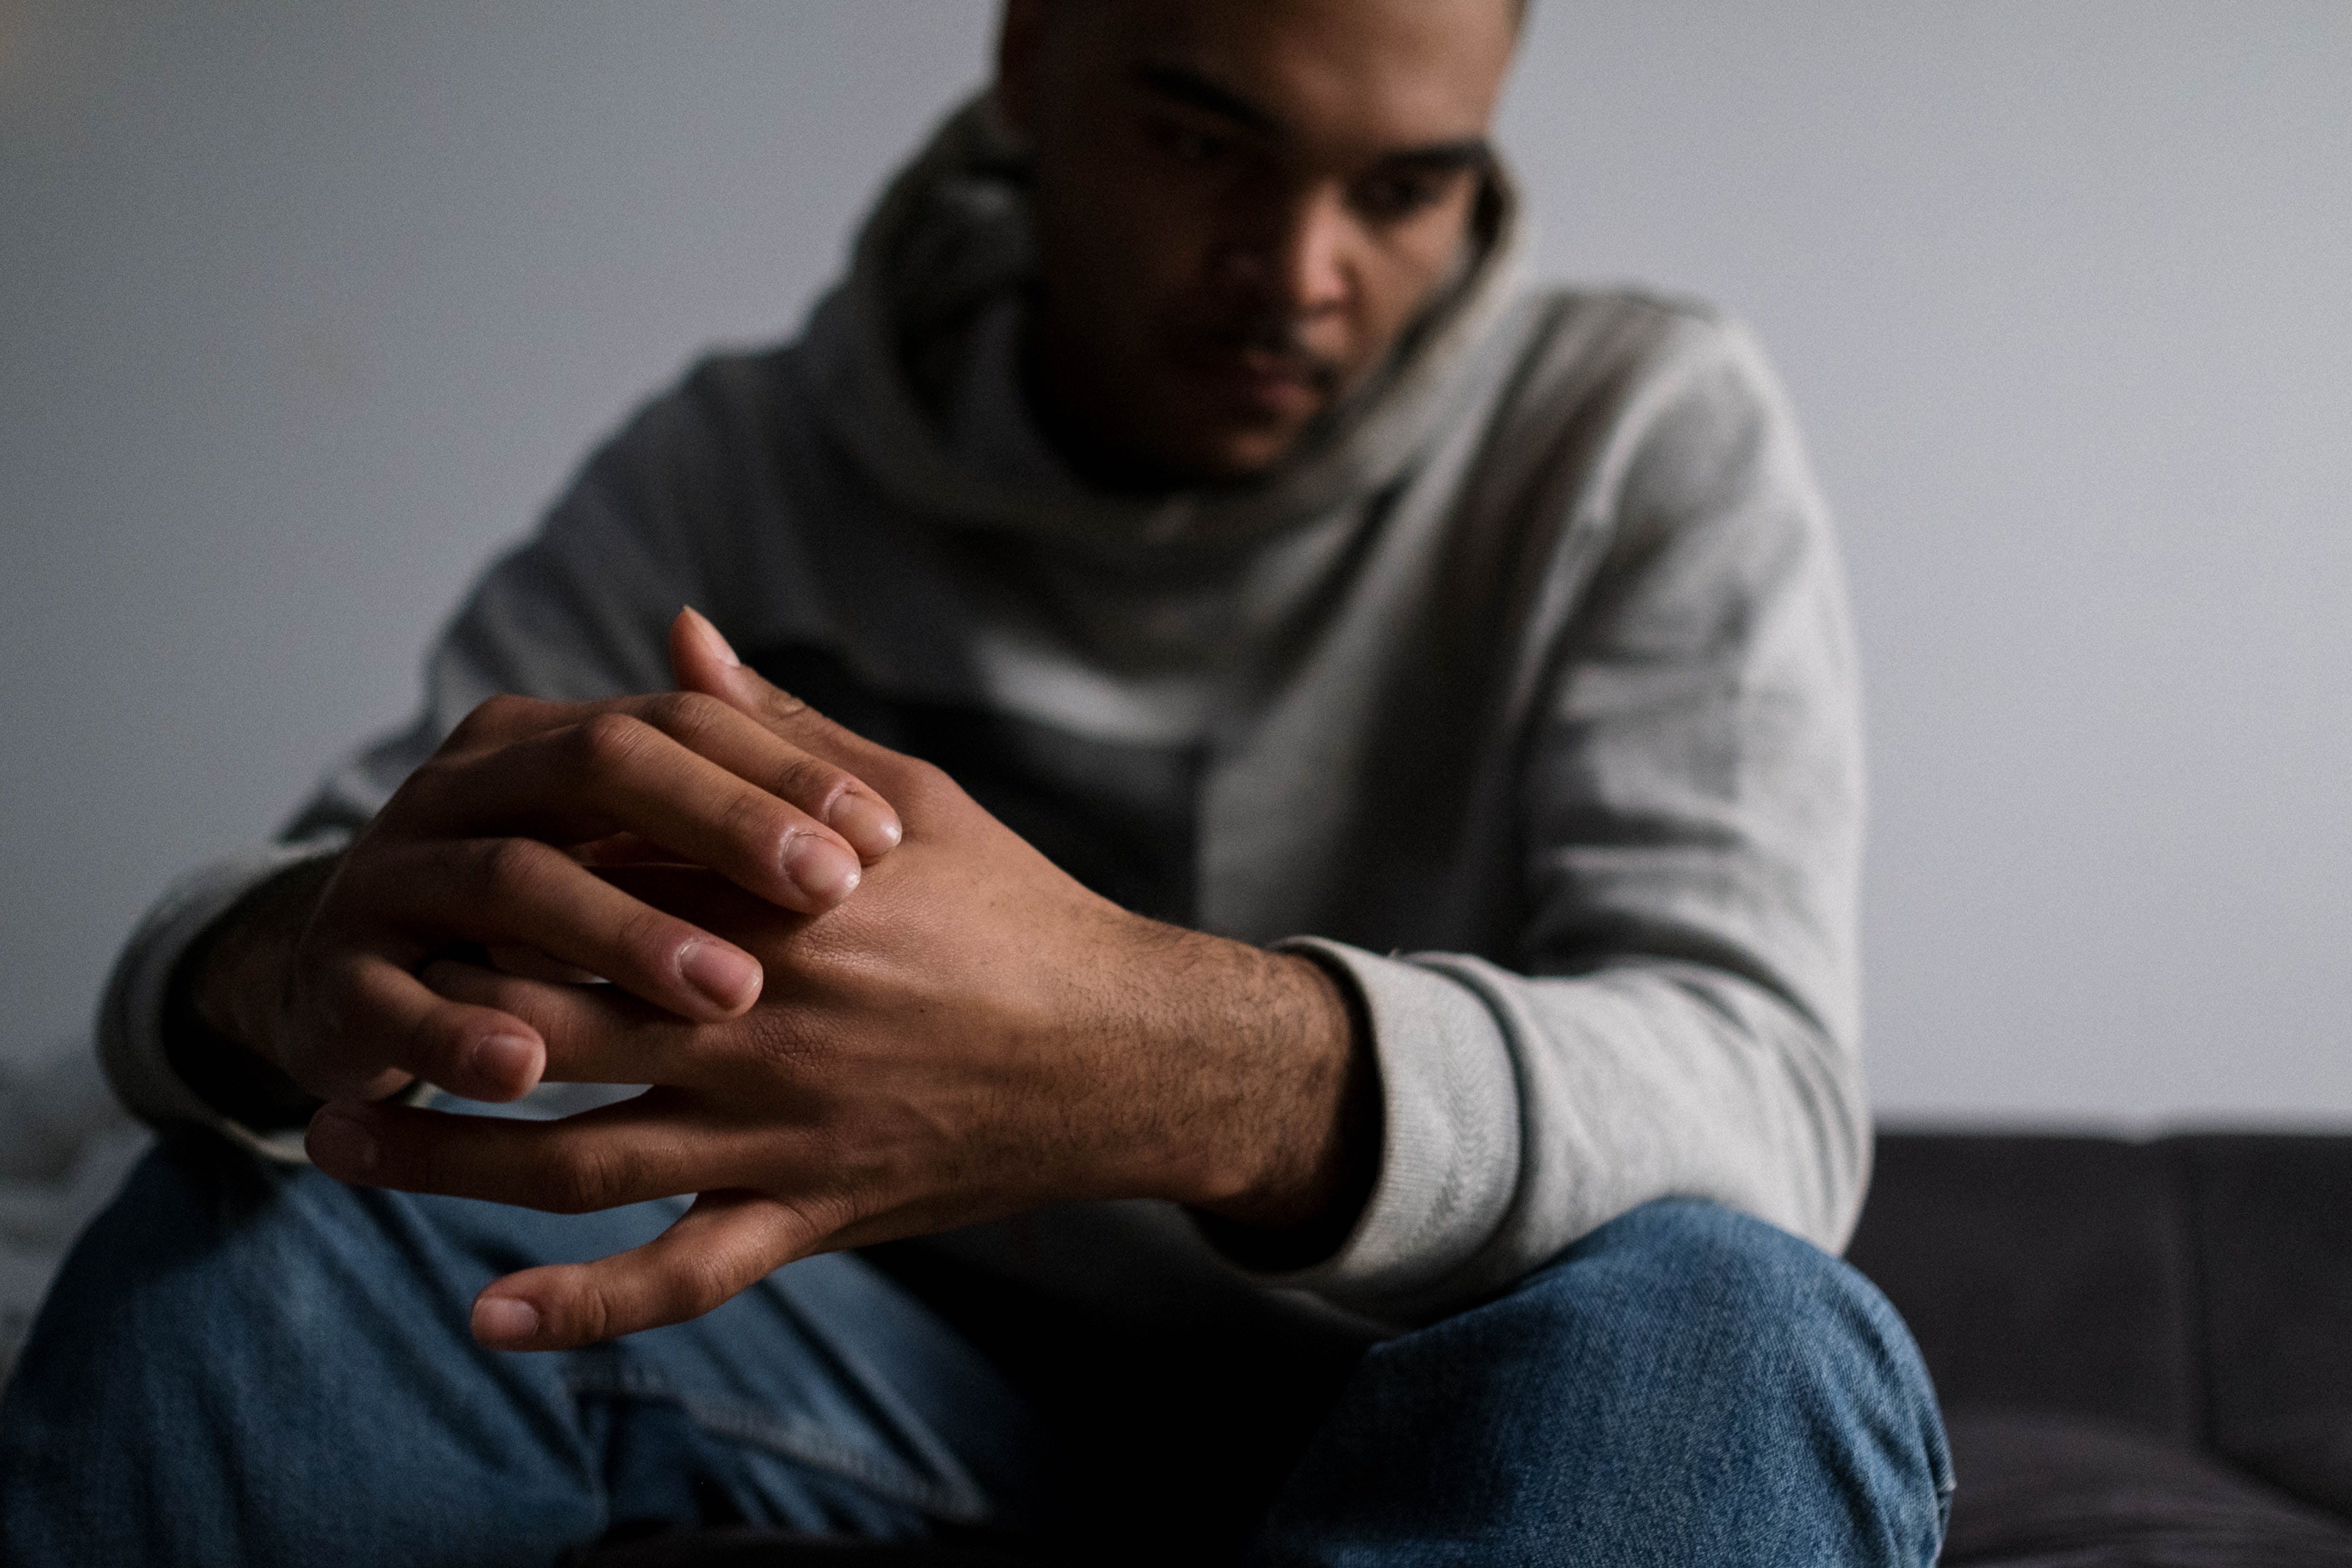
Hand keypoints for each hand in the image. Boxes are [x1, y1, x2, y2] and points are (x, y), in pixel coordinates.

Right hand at [202, 609, 903, 1104]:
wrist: (364, 995)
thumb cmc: (546, 917)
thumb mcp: (629, 840)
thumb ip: (706, 765)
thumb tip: (754, 663)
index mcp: (543, 740)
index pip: (674, 723)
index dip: (778, 775)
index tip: (882, 842)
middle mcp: (464, 787)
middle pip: (597, 770)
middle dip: (718, 828)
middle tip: (829, 896)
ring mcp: (392, 880)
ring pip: (510, 882)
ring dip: (622, 936)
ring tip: (730, 996)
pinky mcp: (340, 985)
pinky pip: (398, 1004)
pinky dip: (458, 1038)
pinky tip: (529, 1072)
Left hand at [304, 629, 1370, 1349]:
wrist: (1122, 1049)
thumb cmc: (1016, 912)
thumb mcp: (909, 797)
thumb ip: (777, 729)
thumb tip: (677, 636)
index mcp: (773, 911)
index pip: (590, 896)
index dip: (480, 897)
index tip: (408, 891)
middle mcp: (758, 1028)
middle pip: (549, 1029)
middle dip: (426, 1028)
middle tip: (333, 1023)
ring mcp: (779, 1135)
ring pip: (578, 1162)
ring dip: (447, 1163)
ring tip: (342, 1151)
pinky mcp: (811, 1216)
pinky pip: (682, 1276)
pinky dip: (582, 1306)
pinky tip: (486, 1316)